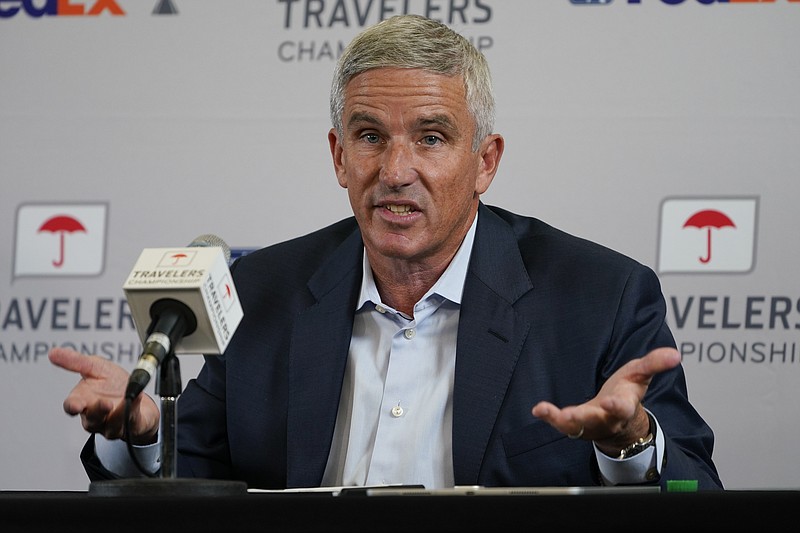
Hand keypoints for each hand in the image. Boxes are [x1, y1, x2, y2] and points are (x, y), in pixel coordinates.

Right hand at [48, 347, 159, 444]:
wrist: (137, 393)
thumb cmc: (113, 383)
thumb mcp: (96, 367)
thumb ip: (76, 362)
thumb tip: (53, 353)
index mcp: (84, 400)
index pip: (72, 407)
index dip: (72, 407)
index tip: (75, 405)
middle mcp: (95, 416)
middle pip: (91, 419)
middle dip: (97, 411)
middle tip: (105, 403)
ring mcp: (112, 424)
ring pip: (110, 426)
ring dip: (117, 414)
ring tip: (125, 401)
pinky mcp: (131, 426)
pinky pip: (131, 422)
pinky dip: (134, 410)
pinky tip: (137, 399)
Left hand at [531, 347, 680, 454]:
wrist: (618, 421)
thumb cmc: (627, 393)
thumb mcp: (641, 374)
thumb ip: (655, 363)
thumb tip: (675, 354)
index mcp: (624, 406)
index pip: (623, 408)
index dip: (617, 406)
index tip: (612, 402)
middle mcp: (606, 418)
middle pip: (596, 420)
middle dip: (586, 417)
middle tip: (572, 414)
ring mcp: (589, 423)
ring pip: (576, 426)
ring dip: (562, 420)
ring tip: (546, 411)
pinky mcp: (575, 425)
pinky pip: (561, 424)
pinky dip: (549, 416)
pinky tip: (538, 409)